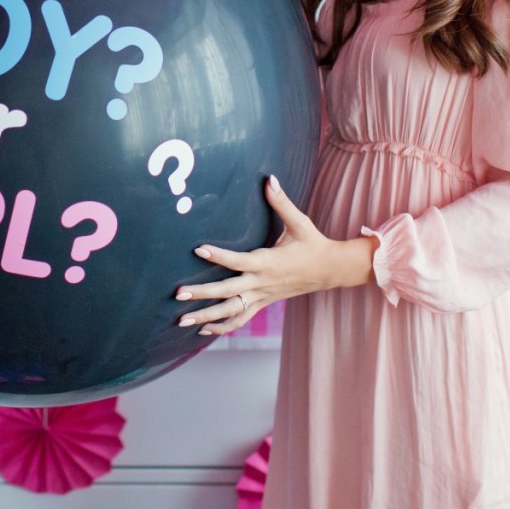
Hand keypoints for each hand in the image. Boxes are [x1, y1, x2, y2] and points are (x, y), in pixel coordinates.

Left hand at [174, 175, 375, 336]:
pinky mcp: (263, 303)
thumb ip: (281, 202)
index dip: (218, 256)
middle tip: (178, 293)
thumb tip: (269, 178)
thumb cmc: (313, 244)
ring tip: (181, 321)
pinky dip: (222, 327)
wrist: (331, 270)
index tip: (198, 249)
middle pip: (228, 292)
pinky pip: (241, 319)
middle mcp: (262, 283)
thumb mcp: (299, 222)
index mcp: (268, 262)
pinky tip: (203, 330)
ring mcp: (262, 296)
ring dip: (206, 318)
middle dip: (202, 294)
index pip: (238, 261)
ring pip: (231, 312)